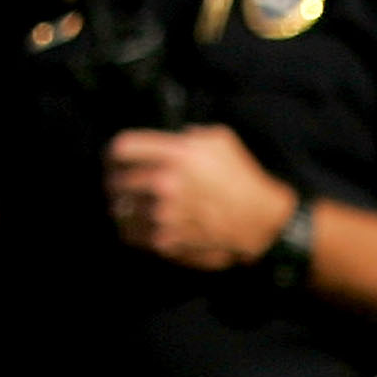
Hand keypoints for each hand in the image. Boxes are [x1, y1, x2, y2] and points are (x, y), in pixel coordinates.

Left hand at [103, 123, 298, 268]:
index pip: (122, 149)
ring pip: (118, 208)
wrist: (262, 223)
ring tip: (126, 205)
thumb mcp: (219, 140)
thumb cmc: (242, 179)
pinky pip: (129, 233)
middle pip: (115, 179)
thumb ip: (188, 134)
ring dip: (120, 205)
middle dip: (114, 180)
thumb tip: (171, 137)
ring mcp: (163, 215)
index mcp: (176, 154)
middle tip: (118, 183)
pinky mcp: (165, 242)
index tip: (115, 159)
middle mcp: (165, 183)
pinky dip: (129, 227)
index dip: (114, 153)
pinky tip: (137, 223)